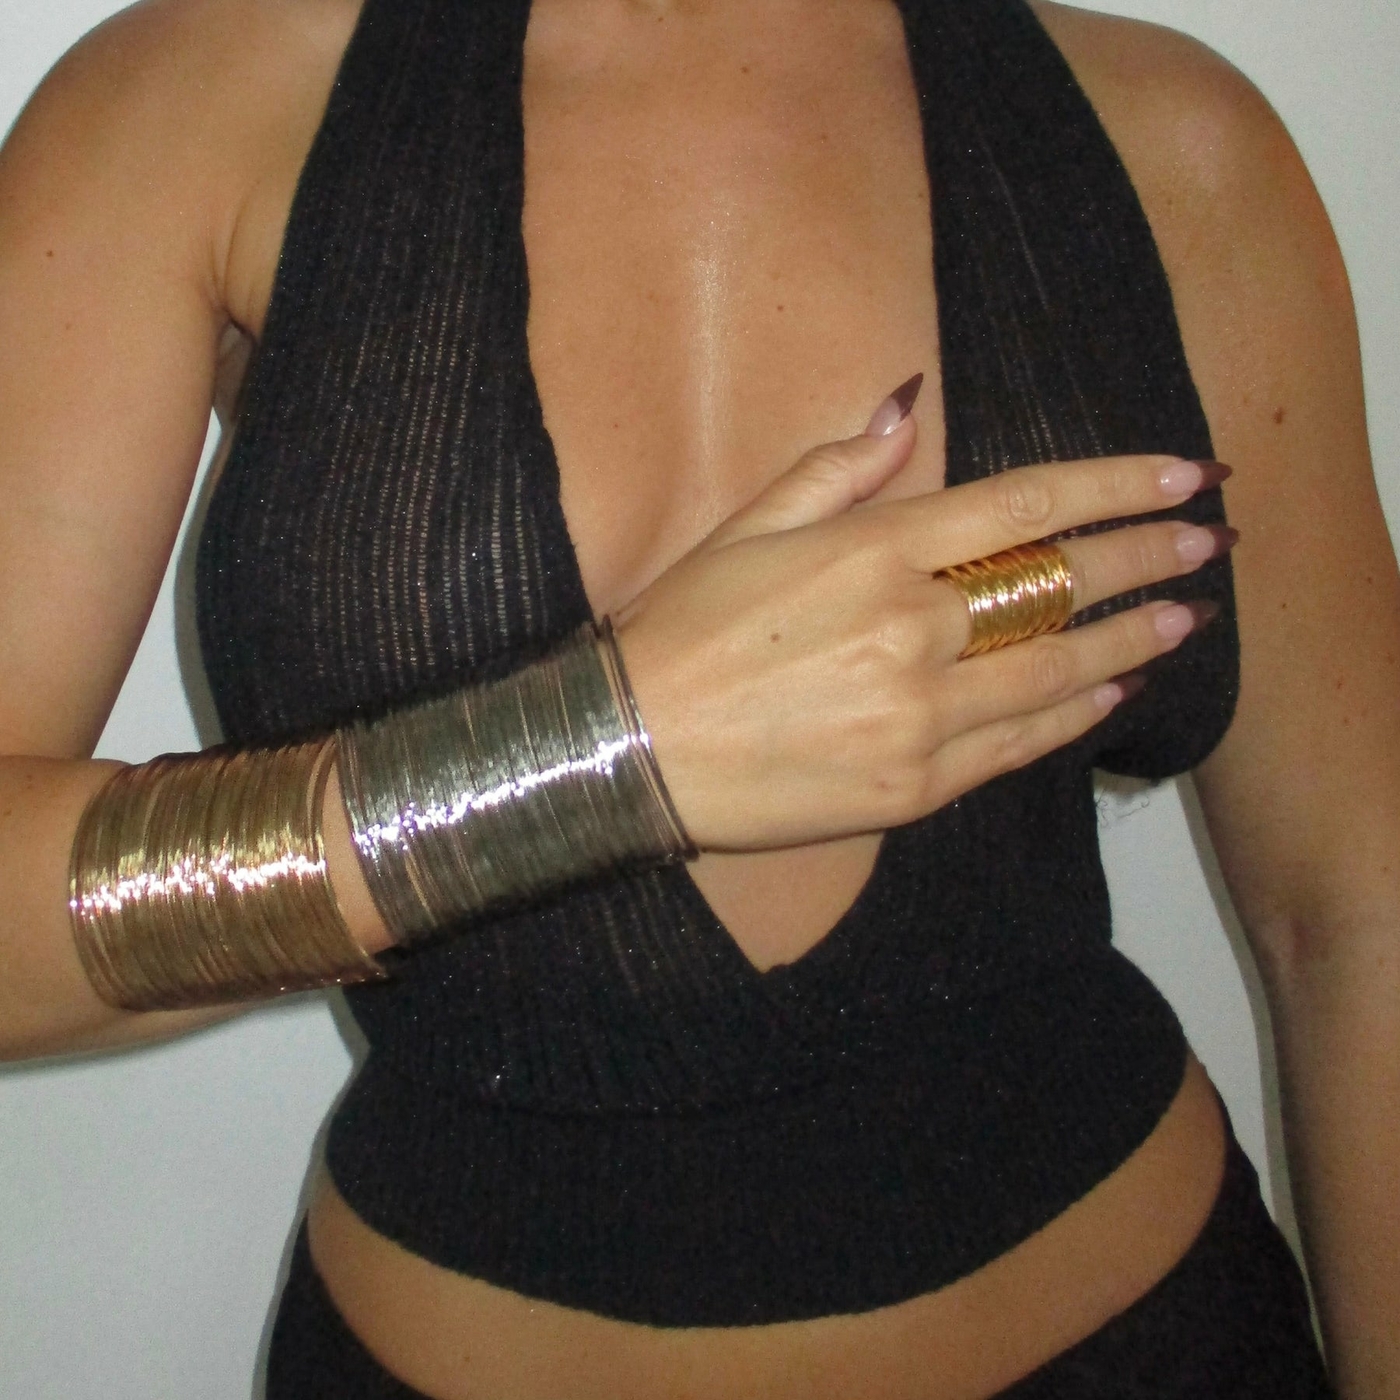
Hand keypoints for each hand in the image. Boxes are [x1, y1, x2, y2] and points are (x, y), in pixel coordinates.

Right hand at [614, 379, 1232, 850]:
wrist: (627, 753)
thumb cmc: (680, 631)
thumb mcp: (747, 528)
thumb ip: (838, 468)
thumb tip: (907, 402)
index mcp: (873, 552)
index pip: (1026, 505)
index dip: (1116, 484)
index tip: (1181, 474)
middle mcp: (911, 631)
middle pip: (1059, 584)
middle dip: (1145, 557)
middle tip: (1209, 541)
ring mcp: (919, 717)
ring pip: (1055, 671)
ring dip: (1129, 641)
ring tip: (1181, 620)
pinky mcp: (912, 790)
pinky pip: (1016, 746)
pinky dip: (1073, 716)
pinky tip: (1111, 695)